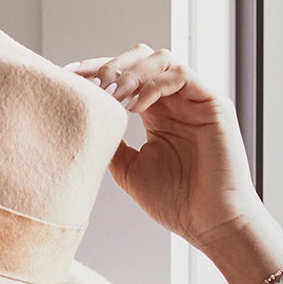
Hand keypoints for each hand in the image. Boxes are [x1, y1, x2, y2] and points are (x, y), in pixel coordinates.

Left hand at [66, 46, 265, 251]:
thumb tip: (88, 126)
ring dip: (130, 73)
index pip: (124, 77)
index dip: (96, 72)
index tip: (69, 77)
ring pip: (159, 60)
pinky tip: (135, 106)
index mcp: (156, 114)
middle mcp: (174, 102)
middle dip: (110, 65)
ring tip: (111, 95)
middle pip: (140, 59)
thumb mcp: (129, 171)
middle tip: (90, 83)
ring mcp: (194, 100)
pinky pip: (180, 75)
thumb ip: (112, 145)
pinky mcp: (213, 104)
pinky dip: (154, 85)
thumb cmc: (176, 202)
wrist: (210, 224)